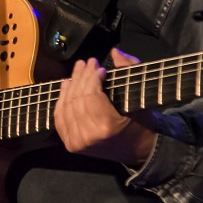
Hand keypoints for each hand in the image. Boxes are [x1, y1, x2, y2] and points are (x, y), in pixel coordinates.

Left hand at [53, 48, 156, 166]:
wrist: (139, 150)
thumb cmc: (141, 123)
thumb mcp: (139, 96)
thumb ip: (129, 70)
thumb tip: (115, 52)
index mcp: (106, 126)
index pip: (91, 94)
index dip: (91, 76)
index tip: (97, 65)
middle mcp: (88, 136)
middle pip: (77, 98)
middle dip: (81, 77)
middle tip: (85, 63)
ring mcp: (77, 142)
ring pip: (67, 106)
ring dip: (71, 85)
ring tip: (77, 71)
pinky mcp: (71, 144)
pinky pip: (60, 118)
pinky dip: (62, 100)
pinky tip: (67, 85)